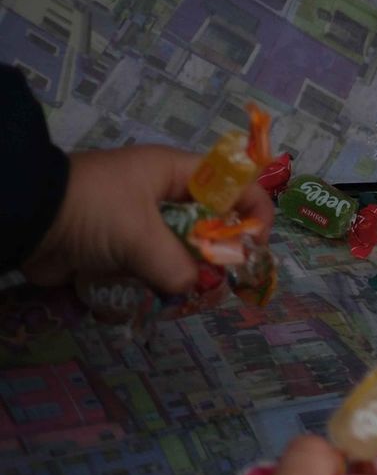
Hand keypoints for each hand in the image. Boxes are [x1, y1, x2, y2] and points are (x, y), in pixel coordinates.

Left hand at [21, 145, 274, 294]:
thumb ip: (177, 267)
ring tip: (187, 297)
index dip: (253, 213)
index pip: (234, 184)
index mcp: (173, 174)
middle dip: (220, 255)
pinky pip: (153, 271)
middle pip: (212, 225)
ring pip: (183, 253)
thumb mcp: (140, 235)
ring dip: (187, 276)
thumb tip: (194, 289)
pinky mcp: (120, 250)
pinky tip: (159, 300)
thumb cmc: (91, 211)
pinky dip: (158, 286)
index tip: (255, 248)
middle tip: (223, 280)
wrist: (24, 222)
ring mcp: (141, 225)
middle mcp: (162, 196)